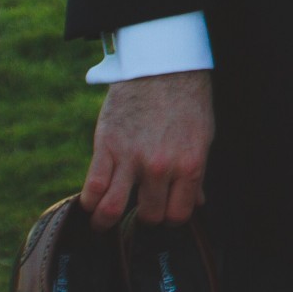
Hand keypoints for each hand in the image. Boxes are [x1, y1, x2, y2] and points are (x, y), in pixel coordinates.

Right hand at [82, 69, 213, 229]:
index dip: (172, 217)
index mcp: (190, 164)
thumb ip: (197, 173)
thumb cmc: (188, 101)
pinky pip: (92, 187)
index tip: (166, 212)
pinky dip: (89, 202)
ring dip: (106, 221)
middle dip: (145, 217)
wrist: (162, 68)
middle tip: (140, 209)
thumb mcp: (203, 136)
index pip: (178, 214)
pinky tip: (91, 203)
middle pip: (148, 215)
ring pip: (113, 209)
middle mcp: (160, 166)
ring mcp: (131, 158)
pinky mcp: (106, 147)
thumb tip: (197, 202)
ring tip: (103, 223)